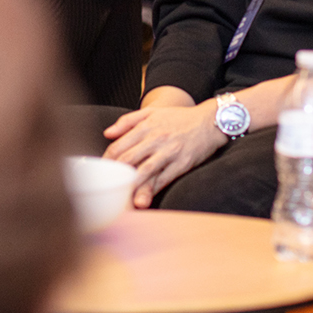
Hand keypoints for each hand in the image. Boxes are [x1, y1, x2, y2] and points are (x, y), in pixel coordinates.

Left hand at [101, 100, 226, 207]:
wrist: (210, 121)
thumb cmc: (179, 118)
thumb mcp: (152, 112)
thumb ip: (128, 121)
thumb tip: (107, 134)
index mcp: (145, 127)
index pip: (119, 146)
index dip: (107, 160)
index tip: (102, 171)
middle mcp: (156, 139)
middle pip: (129, 159)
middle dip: (116, 174)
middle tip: (106, 187)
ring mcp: (169, 152)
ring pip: (146, 171)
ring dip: (134, 186)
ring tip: (124, 199)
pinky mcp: (182, 164)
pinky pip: (164, 179)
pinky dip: (153, 189)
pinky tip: (145, 198)